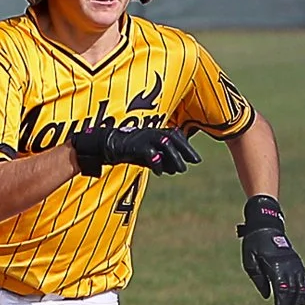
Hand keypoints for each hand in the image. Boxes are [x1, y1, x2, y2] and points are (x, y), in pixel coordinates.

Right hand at [72, 126, 201, 176]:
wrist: (108, 146)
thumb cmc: (128, 150)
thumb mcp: (147, 154)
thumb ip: (161, 159)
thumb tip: (174, 169)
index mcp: (155, 132)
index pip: (176, 135)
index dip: (187, 146)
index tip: (196, 159)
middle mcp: (152, 132)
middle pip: (174, 139)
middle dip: (186, 150)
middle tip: (196, 162)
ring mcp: (144, 138)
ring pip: (165, 145)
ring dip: (175, 158)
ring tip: (180, 170)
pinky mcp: (136, 146)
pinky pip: (150, 154)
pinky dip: (157, 163)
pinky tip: (160, 173)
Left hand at [237, 195, 304, 304]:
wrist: (266, 226)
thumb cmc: (254, 244)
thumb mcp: (249, 261)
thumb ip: (258, 278)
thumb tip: (267, 295)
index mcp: (275, 266)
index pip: (281, 292)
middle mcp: (288, 266)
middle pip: (292, 292)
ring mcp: (294, 263)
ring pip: (301, 286)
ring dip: (298, 301)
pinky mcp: (297, 262)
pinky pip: (304, 278)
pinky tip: (303, 300)